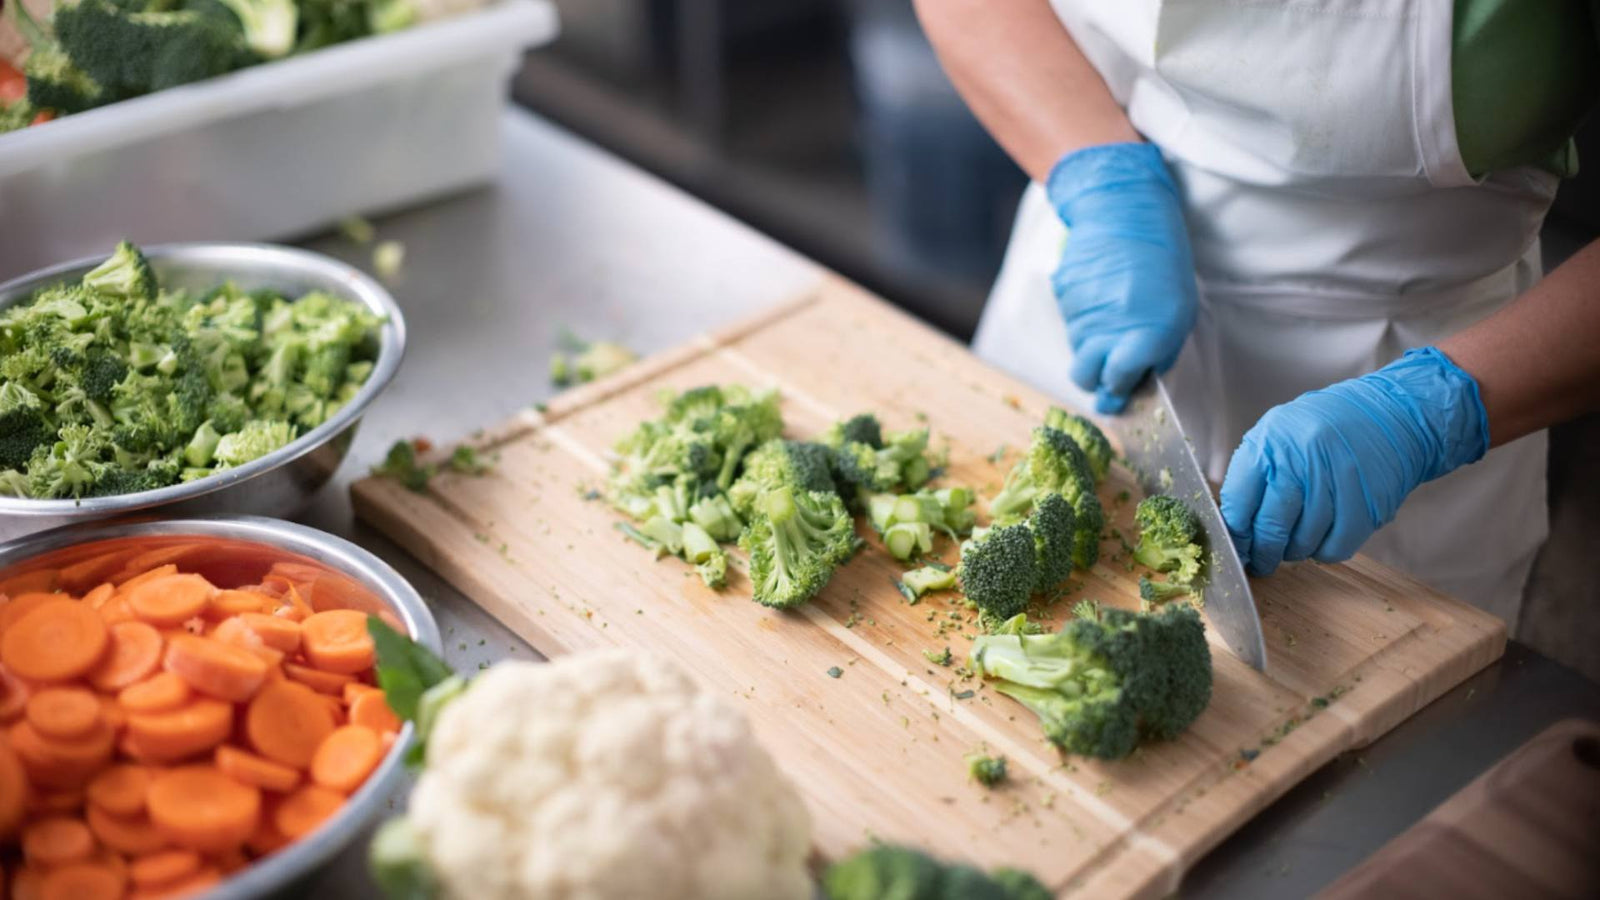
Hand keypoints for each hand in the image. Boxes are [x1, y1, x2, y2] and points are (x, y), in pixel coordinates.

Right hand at [1047, 142, 1197, 413]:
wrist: (1125, 211)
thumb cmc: (1164, 261)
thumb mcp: (1179, 310)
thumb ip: (1158, 349)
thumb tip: (1139, 376)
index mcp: (1144, 336)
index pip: (1118, 382)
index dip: (1120, 390)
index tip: (1124, 390)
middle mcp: (1106, 330)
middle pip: (1085, 377)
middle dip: (1095, 381)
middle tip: (1108, 372)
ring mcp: (1080, 314)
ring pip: (1076, 351)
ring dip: (1090, 347)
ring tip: (1110, 322)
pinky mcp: (1063, 297)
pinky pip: (1069, 322)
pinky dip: (1082, 319)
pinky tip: (1099, 298)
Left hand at [1220, 348, 1488, 574]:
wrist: (1391, 415)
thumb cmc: (1326, 425)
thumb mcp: (1278, 433)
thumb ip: (1254, 473)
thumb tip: (1234, 523)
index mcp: (1271, 444)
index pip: (1238, 502)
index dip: (1235, 533)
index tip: (1236, 547)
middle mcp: (1302, 463)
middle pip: (1270, 527)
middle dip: (1261, 553)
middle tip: (1260, 563)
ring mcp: (1336, 485)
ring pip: (1302, 543)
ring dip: (1293, 553)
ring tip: (1291, 547)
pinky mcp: (1366, 507)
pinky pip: (1335, 548)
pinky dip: (1323, 552)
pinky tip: (1320, 540)